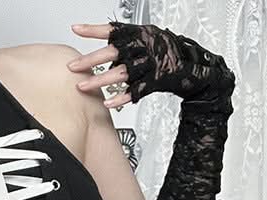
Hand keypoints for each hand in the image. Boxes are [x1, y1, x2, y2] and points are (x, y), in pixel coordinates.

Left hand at [69, 21, 233, 112]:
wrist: (193, 66)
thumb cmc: (165, 52)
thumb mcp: (146, 39)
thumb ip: (124, 42)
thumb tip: (99, 45)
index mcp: (140, 34)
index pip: (114, 29)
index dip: (94, 30)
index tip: (76, 29)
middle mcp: (144, 47)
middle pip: (113, 52)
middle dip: (90, 60)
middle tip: (73, 67)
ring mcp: (150, 65)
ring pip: (120, 73)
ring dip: (99, 81)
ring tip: (82, 86)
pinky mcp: (155, 82)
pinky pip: (135, 92)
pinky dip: (120, 98)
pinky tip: (107, 103)